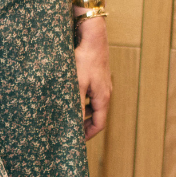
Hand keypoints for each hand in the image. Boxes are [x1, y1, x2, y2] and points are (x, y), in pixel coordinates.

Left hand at [74, 16, 110, 139]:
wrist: (93, 36)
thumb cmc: (85, 60)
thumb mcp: (77, 85)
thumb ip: (76, 106)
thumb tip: (73, 124)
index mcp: (103, 98)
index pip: (99, 124)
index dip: (88, 135)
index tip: (77, 140)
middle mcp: (106, 92)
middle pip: (98, 115)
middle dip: (85, 125)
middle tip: (71, 130)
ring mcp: (103, 83)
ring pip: (94, 104)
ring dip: (84, 112)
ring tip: (69, 115)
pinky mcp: (98, 75)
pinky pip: (92, 94)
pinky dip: (83, 100)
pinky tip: (71, 96)